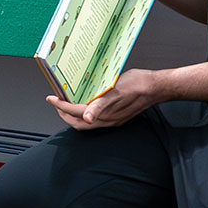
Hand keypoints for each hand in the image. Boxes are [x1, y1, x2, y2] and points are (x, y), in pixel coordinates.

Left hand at [45, 68, 163, 128]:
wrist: (156, 87)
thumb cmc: (138, 85)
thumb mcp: (115, 91)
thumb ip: (100, 105)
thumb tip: (88, 117)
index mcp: (105, 114)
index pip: (75, 113)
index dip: (60, 107)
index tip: (51, 99)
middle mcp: (108, 120)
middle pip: (78, 122)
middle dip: (64, 113)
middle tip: (57, 102)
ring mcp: (113, 120)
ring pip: (87, 122)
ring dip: (74, 114)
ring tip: (67, 102)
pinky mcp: (117, 117)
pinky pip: (97, 118)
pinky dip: (87, 112)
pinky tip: (86, 103)